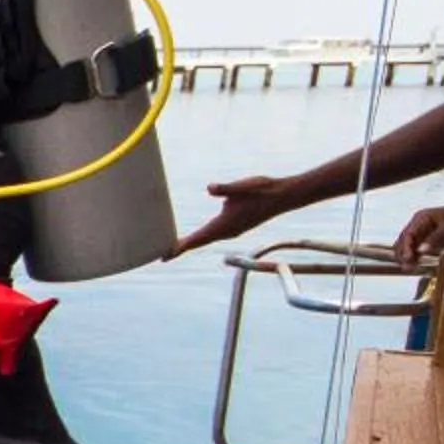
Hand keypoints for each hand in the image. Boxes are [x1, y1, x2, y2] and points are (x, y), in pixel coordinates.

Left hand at [168, 177, 297, 257]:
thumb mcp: (242, 186)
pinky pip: (212, 235)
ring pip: (205, 240)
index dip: (179, 247)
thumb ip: (225, 189)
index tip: (164, 255)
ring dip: (189, 244)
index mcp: (224, 225)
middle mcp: (226, 231)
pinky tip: (196, 238)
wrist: (283, 196)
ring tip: (172, 249)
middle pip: (198, 242)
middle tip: (160, 256)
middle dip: (179, 249)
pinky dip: (200, 238)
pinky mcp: (235, 227)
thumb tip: (209, 188)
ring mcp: (231, 231)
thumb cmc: (263, 190)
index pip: (197, 238)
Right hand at [394, 204, 443, 268]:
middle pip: (404, 240)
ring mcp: (422, 234)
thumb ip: (436, 237)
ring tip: (409, 269)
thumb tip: (420, 250)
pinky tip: (416, 267)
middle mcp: (418, 225)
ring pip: (408, 247)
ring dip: (407, 257)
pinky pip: (417, 251)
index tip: (407, 258)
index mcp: (421, 218)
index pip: (408, 233)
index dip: (405, 246)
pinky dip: (415, 259)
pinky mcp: (428, 242)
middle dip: (403, 253)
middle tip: (407, 267)